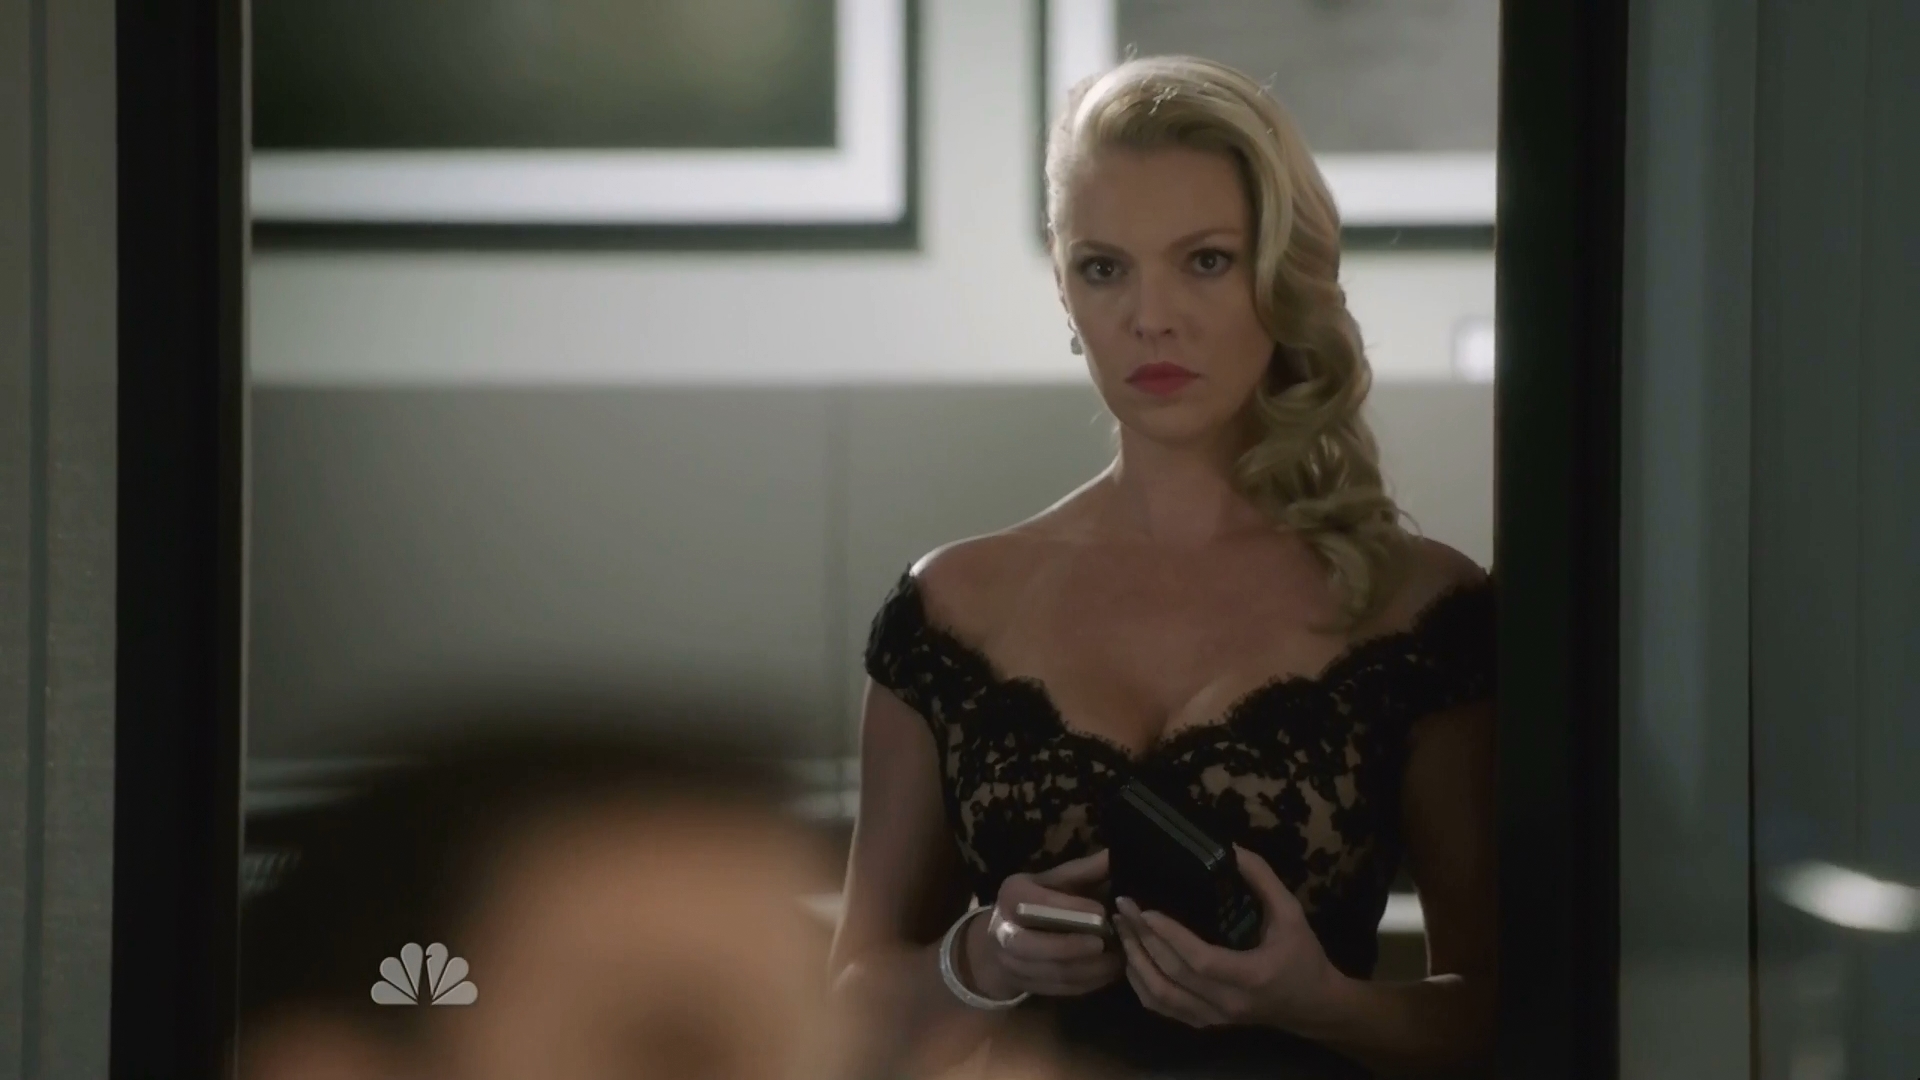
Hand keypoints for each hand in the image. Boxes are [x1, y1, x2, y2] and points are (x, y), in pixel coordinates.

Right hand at [964, 850, 1123, 999]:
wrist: (997, 942)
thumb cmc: (1035, 904)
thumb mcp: (1052, 881)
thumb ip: (1083, 872)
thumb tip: (1116, 856)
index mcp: (1012, 896)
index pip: (1039, 905)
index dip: (1071, 910)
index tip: (1103, 912)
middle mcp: (1004, 931)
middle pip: (1033, 946)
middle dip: (1071, 947)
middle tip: (1105, 943)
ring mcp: (1012, 963)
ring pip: (1051, 972)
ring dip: (1088, 969)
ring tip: (1118, 959)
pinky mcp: (1026, 985)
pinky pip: (1059, 989)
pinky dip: (1088, 983)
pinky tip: (1109, 973)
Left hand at [1110, 845, 1345, 1030]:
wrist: (1315, 1007)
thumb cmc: (1304, 957)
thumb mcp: (1291, 913)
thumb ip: (1262, 879)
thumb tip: (1230, 848)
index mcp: (1251, 976)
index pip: (1201, 961)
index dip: (1170, 936)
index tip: (1146, 910)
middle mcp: (1227, 1003)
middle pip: (1172, 975)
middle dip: (1142, 939)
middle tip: (1123, 907)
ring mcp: (1213, 1018)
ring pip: (1160, 996)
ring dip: (1135, 963)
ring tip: (1122, 930)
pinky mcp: (1205, 1023)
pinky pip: (1163, 1008)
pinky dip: (1141, 985)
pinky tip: (1131, 960)